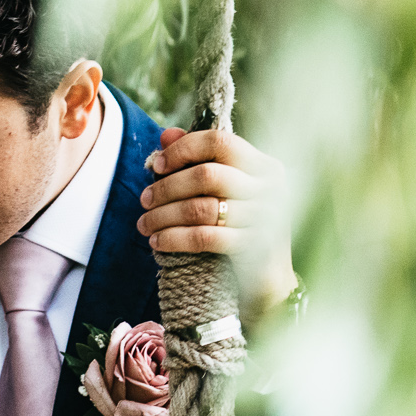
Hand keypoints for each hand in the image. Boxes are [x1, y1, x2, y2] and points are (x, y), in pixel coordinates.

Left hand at [137, 126, 297, 321]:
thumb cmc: (242, 228)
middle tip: (144, 200)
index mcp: (265, 166)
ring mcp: (266, 218)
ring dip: (164, 216)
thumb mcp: (226, 191)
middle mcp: (271, 187)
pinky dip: (174, 239)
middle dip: (167, 187)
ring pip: (201, 208)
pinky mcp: (254, 247)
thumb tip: (167, 134)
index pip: (219, 141)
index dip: (183, 150)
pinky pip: (204, 238)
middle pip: (206, 175)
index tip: (156, 165)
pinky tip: (158, 242)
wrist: (268, 280)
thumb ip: (199, 160)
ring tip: (144, 224)